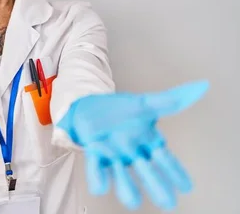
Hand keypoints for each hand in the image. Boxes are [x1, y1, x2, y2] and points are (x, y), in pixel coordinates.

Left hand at [56, 80, 208, 210]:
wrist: (88, 107)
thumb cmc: (120, 110)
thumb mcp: (144, 104)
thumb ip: (169, 101)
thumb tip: (199, 87)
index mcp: (148, 143)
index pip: (166, 161)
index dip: (176, 173)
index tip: (186, 187)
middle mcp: (134, 155)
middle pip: (148, 174)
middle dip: (157, 186)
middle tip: (166, 200)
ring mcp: (115, 158)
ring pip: (124, 181)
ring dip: (127, 187)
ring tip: (131, 194)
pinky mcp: (95, 158)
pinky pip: (97, 174)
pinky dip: (99, 178)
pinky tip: (101, 180)